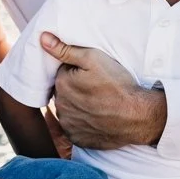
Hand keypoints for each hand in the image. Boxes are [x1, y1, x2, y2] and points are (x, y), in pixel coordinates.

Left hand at [40, 34, 166, 150]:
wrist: (137, 116)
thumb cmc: (117, 85)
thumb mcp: (93, 58)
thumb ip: (65, 49)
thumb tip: (42, 39)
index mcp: (61, 84)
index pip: (63, 73)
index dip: (78, 72)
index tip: (93, 76)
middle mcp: (60, 106)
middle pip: (64, 92)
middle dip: (75, 89)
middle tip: (97, 90)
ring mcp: (68, 125)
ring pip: (68, 111)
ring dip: (77, 107)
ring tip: (98, 104)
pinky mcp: (77, 139)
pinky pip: (74, 129)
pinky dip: (82, 124)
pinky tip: (96, 118)